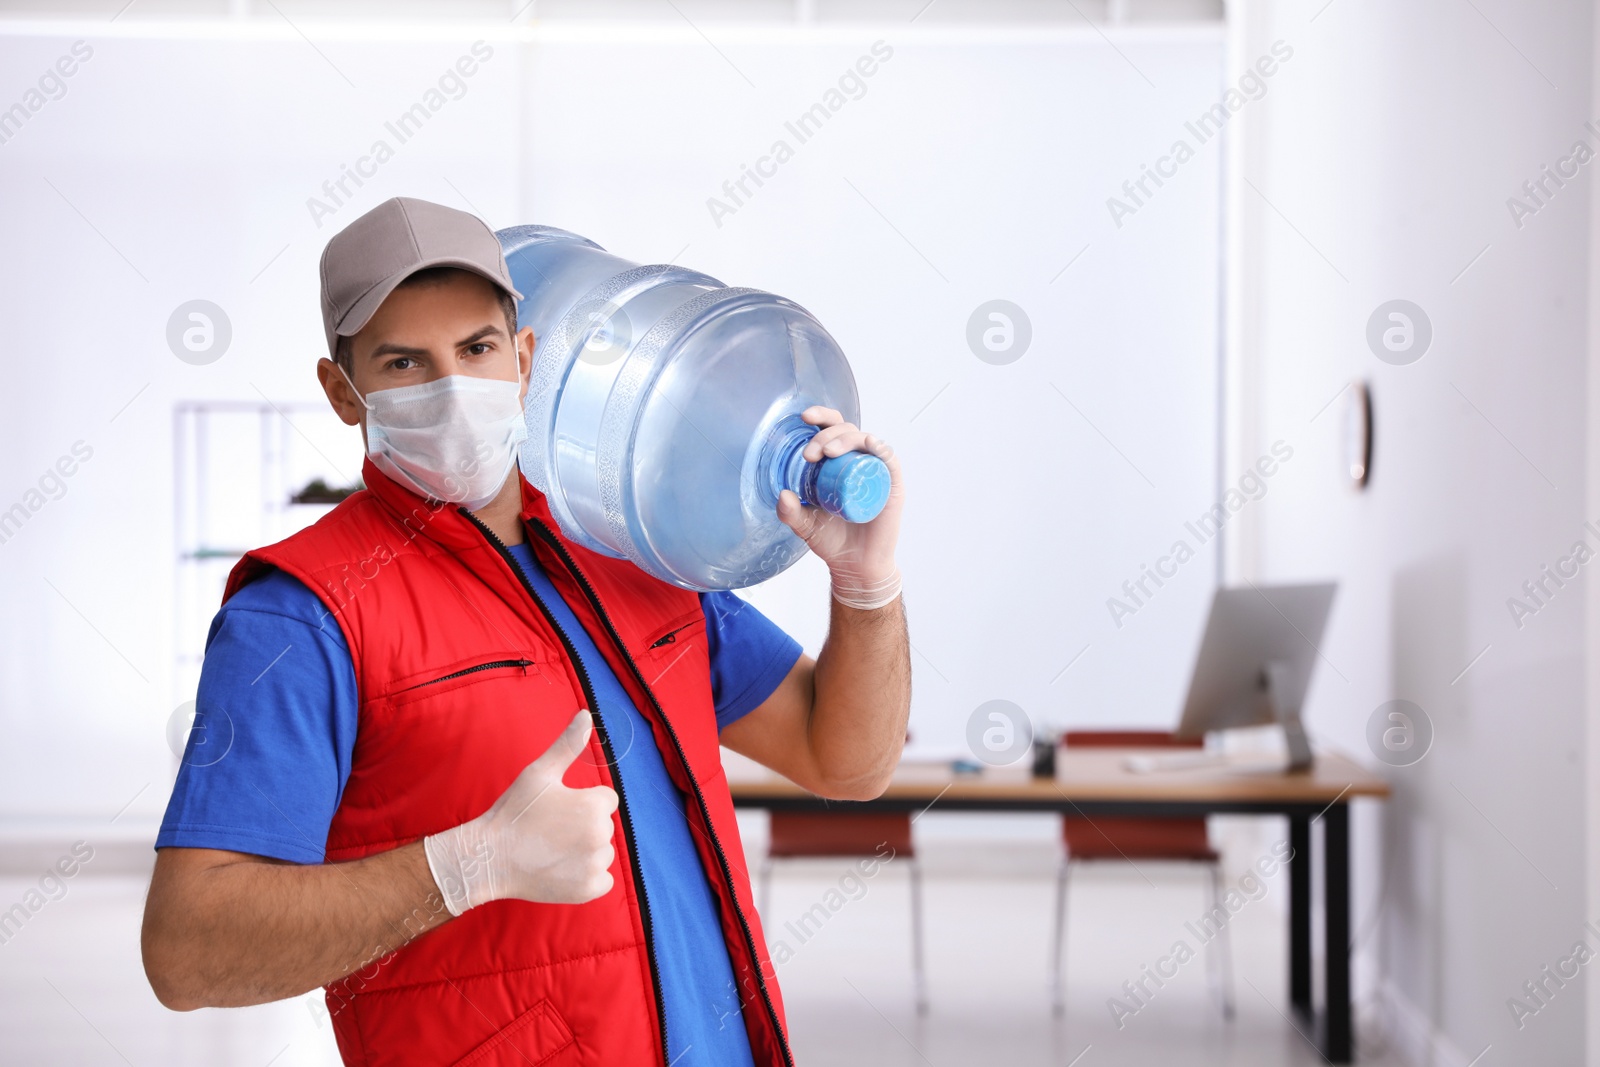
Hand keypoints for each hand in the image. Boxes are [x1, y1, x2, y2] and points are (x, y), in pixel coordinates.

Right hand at [423, 710, 617, 913]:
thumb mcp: (540, 773)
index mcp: (594, 806)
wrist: (488, 859)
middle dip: (582, 827)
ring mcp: (595, 865)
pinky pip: (601, 880)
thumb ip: (568, 744)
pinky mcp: (588, 890)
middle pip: (603, 826)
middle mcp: (600, 836)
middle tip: (550, 831)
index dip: (581, 802)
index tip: (556, 810)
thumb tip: (587, 715)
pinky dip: (585, 877)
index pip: (605, 800)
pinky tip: (559, 870)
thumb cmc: (513, 812)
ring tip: (551, 850)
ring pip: (601, 852)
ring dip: (583, 852)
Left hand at [776, 405, 904, 608]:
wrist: (855, 565)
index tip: (803, 419)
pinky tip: (869, 445)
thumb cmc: (833, 540)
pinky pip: (889, 459)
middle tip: (810, 455)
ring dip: (846, 439)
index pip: (832, 430)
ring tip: (827, 453)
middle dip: (825, 435)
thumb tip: (783, 494)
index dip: (821, 417)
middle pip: (847, 431)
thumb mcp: (804, 524)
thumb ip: (790, 512)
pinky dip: (880, 447)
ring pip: (865, 440)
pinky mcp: (892, 484)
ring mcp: (876, 471)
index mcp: (838, 463)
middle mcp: (858, 462)